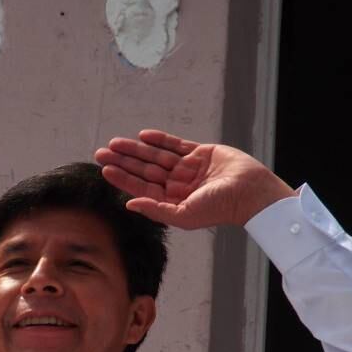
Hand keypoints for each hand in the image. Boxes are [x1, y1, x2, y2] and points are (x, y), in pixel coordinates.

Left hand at [94, 129, 295, 228]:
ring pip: (156, 156)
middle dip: (124, 161)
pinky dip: (160, 140)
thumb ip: (156, 210)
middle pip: (145, 170)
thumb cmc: (219, 208)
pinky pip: (176, 145)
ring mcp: (189, 168)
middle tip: (101, 152)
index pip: (142, 188)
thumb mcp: (184, 215)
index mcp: (173, 201)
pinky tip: (143, 136)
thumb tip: (129, 204)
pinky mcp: (201, 153)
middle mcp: (178, 185)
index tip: (105, 169)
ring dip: (136, 149)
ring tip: (116, 143)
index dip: (123, 178)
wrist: (250, 192)